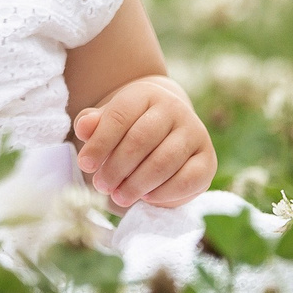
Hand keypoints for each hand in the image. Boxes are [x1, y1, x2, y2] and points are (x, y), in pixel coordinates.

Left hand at [73, 76, 213, 209]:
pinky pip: (187, 180)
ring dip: (137, 184)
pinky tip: (146, 198)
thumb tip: (84, 127)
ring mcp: (195, 133)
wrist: (164, 131)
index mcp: (146, 95)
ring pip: (163, 162)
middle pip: (141, 140)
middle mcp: (175, 109)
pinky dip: (164, 193)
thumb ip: (92, 124)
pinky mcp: (208, 159)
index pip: (120, 117)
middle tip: (101, 185)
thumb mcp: (107, 121)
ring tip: (118, 196)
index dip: (100, 143)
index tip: (85, 164)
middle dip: (116, 167)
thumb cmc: (128, 127)